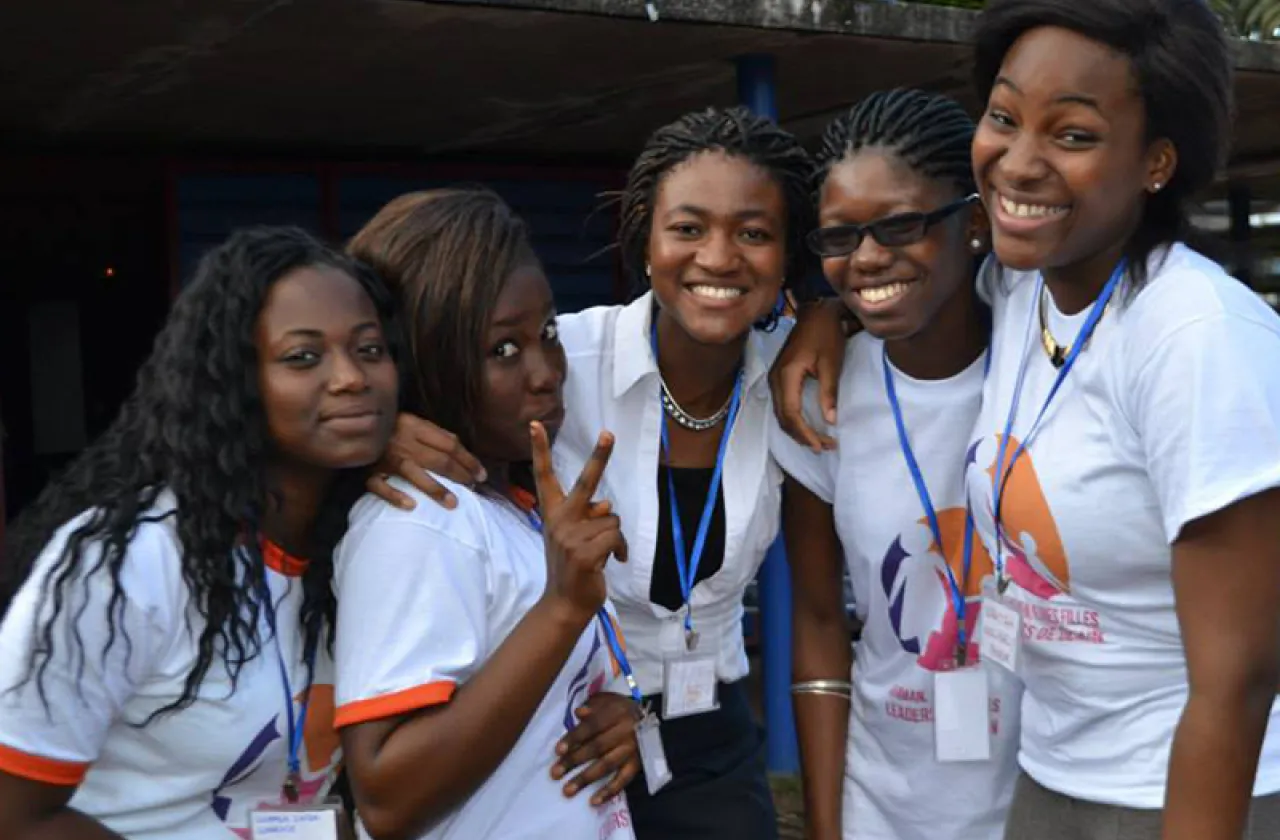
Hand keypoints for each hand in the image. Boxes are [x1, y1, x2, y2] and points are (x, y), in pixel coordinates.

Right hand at [366, 412, 486, 509]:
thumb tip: (460, 447)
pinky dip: (395, 495)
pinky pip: (380, 486)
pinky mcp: (368, 472)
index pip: (449, 444)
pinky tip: (411, 506)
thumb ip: (434, 433)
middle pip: (437, 459)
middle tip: (473, 489)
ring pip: (414, 473)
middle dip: (459, 475)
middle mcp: (402, 441)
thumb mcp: (411, 421)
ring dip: (435, 489)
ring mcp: (385, 458)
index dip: (469, 460)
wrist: (345, 424)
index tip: (482, 475)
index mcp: (414, 425)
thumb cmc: (388, 427)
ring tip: (453, 503)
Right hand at [531, 422, 627, 623]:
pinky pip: (616, 537)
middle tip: (609, 433)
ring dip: (615, 536)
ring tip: (604, 554)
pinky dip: (620, 550)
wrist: (565, 604)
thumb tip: (606, 505)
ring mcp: (570, 537)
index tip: (534, 424)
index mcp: (552, 513)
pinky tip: (612, 563)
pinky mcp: (585, 554)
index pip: (544, 476)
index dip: (539, 450)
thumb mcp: (574, 538)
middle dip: (599, 456)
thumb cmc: (573, 567)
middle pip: (585, 482)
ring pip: (612, 518)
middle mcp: (559, 520)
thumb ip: (587, 517)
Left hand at [551, 692, 641, 804]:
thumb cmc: (622, 710)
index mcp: (617, 712)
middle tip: (555, 773)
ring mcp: (632, 750)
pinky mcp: (637, 765)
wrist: (652, 721)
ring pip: (607, 765)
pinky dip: (609, 791)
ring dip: (585, 779)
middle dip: (574, 761)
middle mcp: (626, 731)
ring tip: (567, 790)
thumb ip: (593, 706)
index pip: (592, 726)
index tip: (558, 750)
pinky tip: (593, 801)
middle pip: (597, 747)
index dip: (575, 737)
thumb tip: (579, 713)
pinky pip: (623, 780)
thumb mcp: (608, 701)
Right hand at [769, 299, 849, 451]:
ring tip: (820, 441)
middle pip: (783, 418)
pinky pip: (782, 406)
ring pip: (781, 415)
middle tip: (826, 447)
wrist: (816, 312)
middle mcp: (775, 379)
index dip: (805, 433)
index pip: (791, 414)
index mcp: (787, 375)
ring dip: (798, 430)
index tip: (823, 445)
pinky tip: (808, 426)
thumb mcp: (831, 364)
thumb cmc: (826, 334)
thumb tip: (831, 421)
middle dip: (803, 436)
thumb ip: (829, 393)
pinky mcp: (779, 377)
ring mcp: (775, 378)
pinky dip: (794, 420)